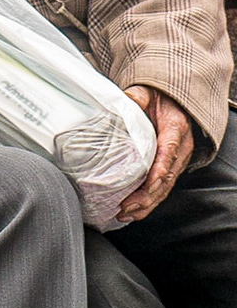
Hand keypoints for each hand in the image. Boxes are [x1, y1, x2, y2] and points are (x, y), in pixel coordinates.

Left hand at [117, 86, 193, 222]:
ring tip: (126, 215)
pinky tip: (134, 212)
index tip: (149, 185)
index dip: (159, 171)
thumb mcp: (148, 93)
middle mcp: (180, 150)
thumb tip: (126, 100)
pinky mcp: (171, 168)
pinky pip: (163, 188)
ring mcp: (177, 161)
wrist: (177, 102)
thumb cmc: (160, 99)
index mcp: (175, 131)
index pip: (168, 154)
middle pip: (166, 178)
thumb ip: (137, 97)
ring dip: (147, 204)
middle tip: (126, 207)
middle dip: (147, 196)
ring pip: (165, 188)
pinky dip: (149, 202)